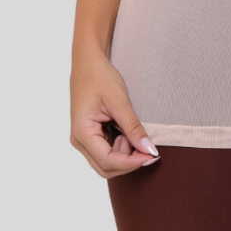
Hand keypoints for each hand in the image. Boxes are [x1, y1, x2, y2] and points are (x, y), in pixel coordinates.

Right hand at [70, 48, 158, 177]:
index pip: (108, 161)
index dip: (131, 163)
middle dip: (128, 162)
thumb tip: (148, 150)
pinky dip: (120, 149)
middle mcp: (79, 141)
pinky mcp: (90, 136)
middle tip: (146, 146)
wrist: (88, 63)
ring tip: (131, 132)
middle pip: (106, 168)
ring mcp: (83, 140)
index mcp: (82, 133)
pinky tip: (126, 132)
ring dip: (124, 155)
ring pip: (106, 163)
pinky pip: (105, 152)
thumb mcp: (119, 101)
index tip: (151, 156)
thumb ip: (133, 127)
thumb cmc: (100, 77)